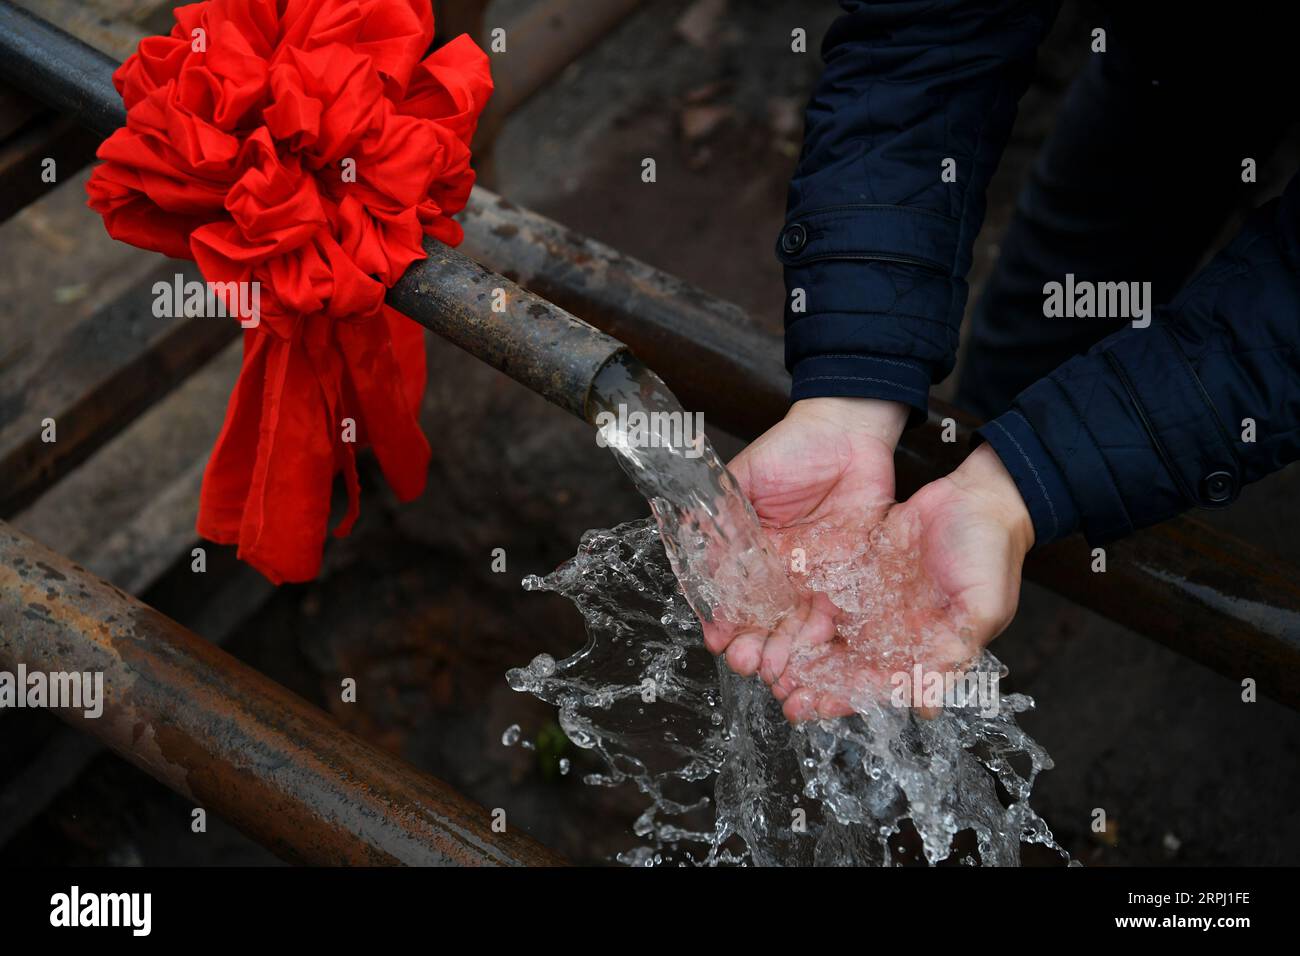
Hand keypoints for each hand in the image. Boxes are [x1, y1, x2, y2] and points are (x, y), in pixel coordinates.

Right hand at [703, 397, 907, 680]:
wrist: (850, 432)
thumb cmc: (793, 447)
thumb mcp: (745, 477)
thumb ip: (719, 512)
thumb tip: (687, 542)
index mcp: (749, 551)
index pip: (730, 594)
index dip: (722, 619)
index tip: (716, 636)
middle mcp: (779, 572)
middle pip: (762, 619)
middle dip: (751, 645)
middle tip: (744, 662)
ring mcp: (813, 578)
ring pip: (795, 624)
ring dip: (784, 651)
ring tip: (775, 671)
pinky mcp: (849, 578)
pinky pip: (836, 613)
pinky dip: (824, 636)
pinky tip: (814, 652)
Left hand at [775, 443, 1034, 721]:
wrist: (979, 495)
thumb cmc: (991, 552)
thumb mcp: (981, 605)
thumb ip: (955, 652)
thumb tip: (929, 706)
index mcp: (917, 647)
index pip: (872, 685)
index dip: (840, 699)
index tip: (809, 709)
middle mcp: (885, 629)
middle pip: (837, 663)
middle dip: (804, 679)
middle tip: (772, 687)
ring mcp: (865, 599)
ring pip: (819, 631)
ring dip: (789, 646)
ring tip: (757, 657)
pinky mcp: (849, 568)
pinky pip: (814, 591)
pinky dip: (790, 605)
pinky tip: (765, 613)